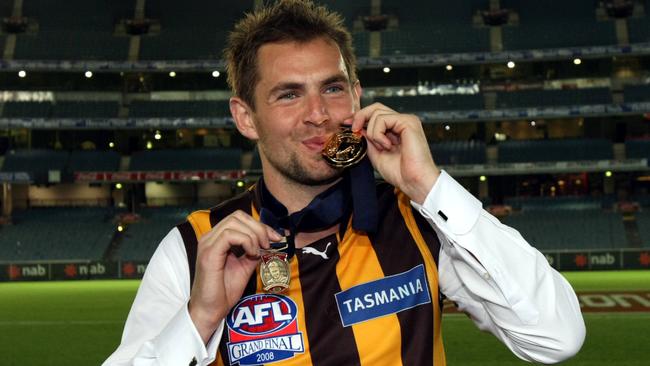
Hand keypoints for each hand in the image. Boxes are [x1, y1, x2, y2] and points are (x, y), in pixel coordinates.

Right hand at [188, 210, 281, 343]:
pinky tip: (252, 253)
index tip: (275, 237)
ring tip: (259, 250)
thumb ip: (253, 252)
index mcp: (217, 238)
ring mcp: (208, 243)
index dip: (259, 225)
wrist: (211, 310)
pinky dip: (246, 241)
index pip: (239, 218)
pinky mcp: (209, 253)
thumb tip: (267, 242)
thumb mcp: (245, 266)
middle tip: (269, 243)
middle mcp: (210, 237)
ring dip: (253, 234)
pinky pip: (229, 235)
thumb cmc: (224, 291)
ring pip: (234, 222)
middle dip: (259, 227)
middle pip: (237, 216)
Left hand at [350, 103, 439, 203]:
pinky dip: (379, 134)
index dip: (360, 116)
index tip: (347, 124)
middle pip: (376, 107)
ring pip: (377, 113)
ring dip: (373, 133)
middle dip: (360, 117)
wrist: (414, 182)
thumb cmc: (400, 173)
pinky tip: (388, 146)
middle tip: (355, 130)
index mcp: (396, 129)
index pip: (375, 113)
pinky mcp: (408, 122)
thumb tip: (358, 128)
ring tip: (383, 147)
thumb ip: (368, 140)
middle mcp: (402, 122)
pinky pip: (383, 119)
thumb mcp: (376, 154)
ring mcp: (406, 120)